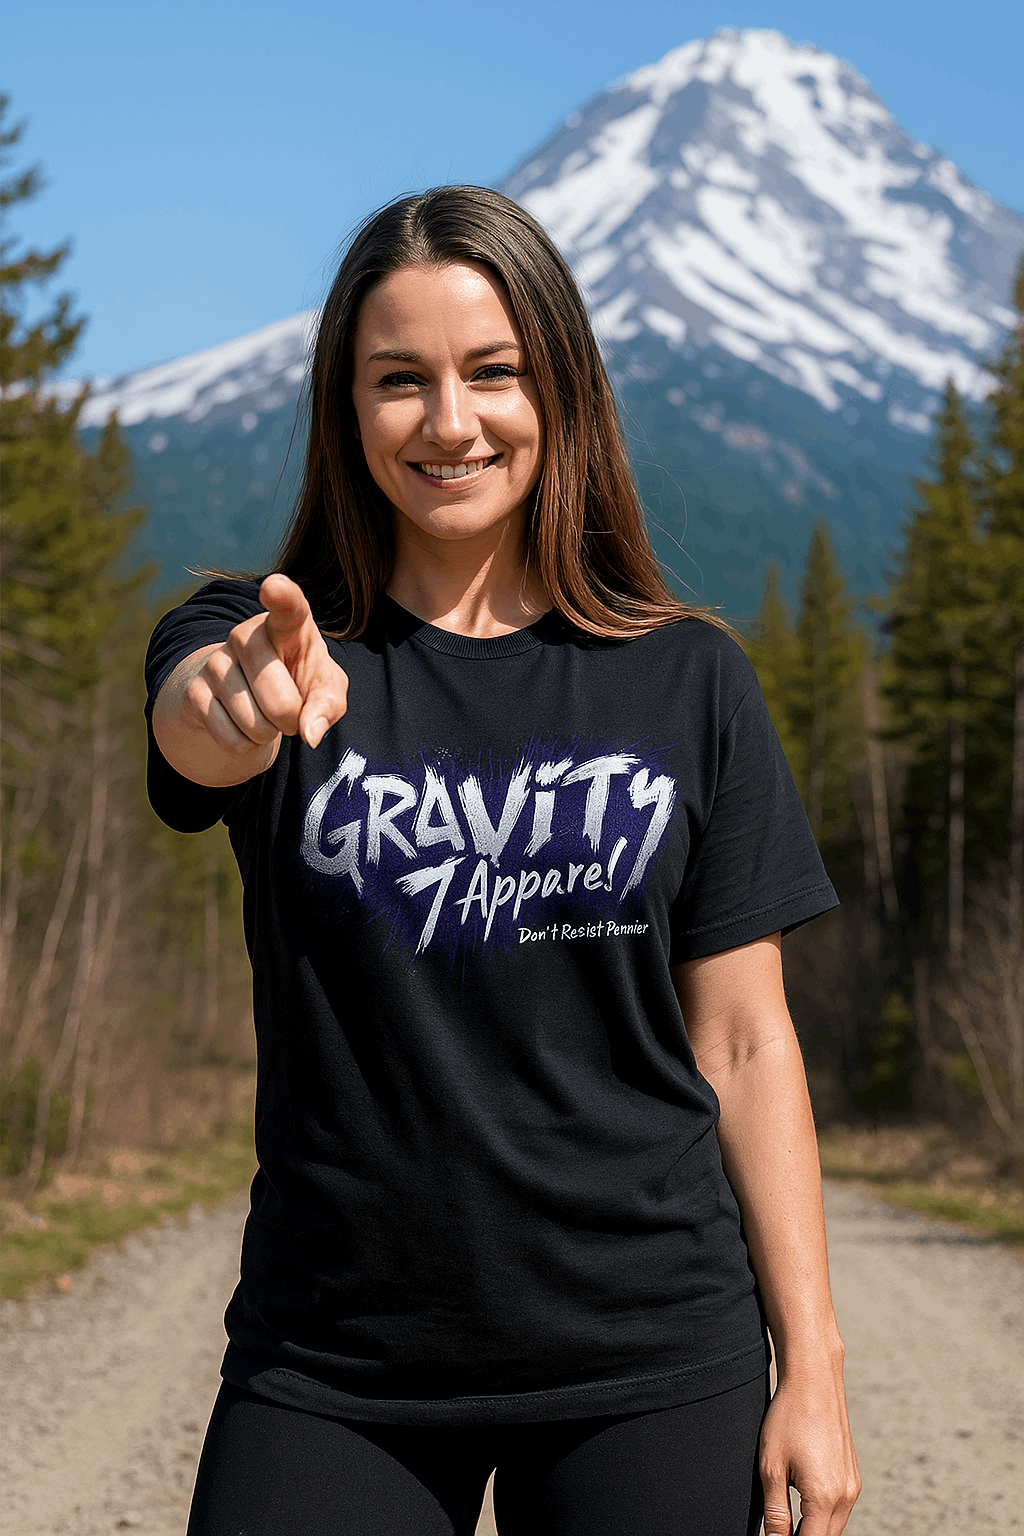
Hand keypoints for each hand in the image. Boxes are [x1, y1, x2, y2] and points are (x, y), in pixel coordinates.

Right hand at [180, 574, 348, 756]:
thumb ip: (328, 705)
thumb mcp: (326, 689)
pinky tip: (241, 723)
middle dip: (292, 722)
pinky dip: (245, 745)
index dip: (282, 597)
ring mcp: (215, 662)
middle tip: (289, 712)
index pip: (286, 606)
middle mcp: (245, 634)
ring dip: (268, 734)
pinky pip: (232, 740)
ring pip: (256, 725)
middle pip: (280, 702)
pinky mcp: (193, 693)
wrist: (248, 695)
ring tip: (264, 714)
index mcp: (286, 625)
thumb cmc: (299, 682)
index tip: (275, 586)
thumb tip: (310, 733)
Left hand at [759, 1362, 860, 1535]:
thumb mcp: (771, 1468)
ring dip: (813, 1529)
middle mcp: (845, 1496)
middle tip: (779, 1530)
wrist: (814, 1380)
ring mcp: (852, 1486)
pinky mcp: (852, 1476)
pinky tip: (803, 1504)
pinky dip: (822, 1514)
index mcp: (824, 1498)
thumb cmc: (789, 1418)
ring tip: (788, 1521)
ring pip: (834, 1526)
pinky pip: (839, 1509)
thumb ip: (775, 1513)